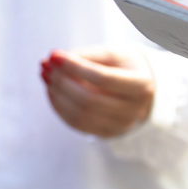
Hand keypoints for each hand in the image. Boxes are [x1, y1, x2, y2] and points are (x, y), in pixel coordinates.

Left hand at [40, 48, 154, 137]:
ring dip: (56, 94)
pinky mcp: (105, 134)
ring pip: (80, 115)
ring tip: (46, 74)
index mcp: (141, 86)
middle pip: (89, 100)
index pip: (103, 79)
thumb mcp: (112, 54)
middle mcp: (133, 111)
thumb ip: (86, 55)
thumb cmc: (124, 67)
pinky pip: (75, 123)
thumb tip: (53, 59)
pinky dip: (59, 106)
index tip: (54, 55)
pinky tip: (52, 90)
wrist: (140, 90)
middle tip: (46, 65)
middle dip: (62, 81)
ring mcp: (120, 127)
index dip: (75, 67)